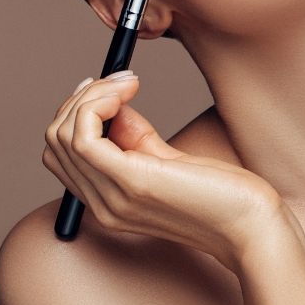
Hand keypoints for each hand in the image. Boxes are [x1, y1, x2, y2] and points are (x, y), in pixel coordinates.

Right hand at [42, 72, 288, 269]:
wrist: (250, 225)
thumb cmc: (220, 193)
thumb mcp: (166, 158)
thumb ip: (132, 136)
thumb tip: (114, 103)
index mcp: (106, 202)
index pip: (59, 153)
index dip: (76, 113)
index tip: (109, 89)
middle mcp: (101, 205)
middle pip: (55, 140)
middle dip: (82, 98)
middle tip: (121, 80)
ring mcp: (112, 197)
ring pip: (63, 134)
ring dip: (92, 95)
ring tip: (128, 82)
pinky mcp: (131, 182)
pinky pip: (83, 137)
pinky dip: (98, 103)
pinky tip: (129, 91)